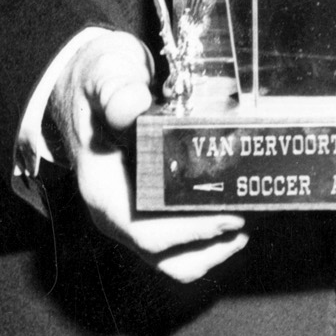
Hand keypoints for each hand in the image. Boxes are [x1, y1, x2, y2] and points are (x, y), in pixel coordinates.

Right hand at [48, 30, 247, 283]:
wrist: (85, 87)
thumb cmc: (95, 83)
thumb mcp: (101, 76)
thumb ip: (115, 90)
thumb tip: (133, 105)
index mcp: (102, 189)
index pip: (143, 230)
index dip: (189, 232)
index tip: (228, 216)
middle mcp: (115, 214)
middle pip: (165, 255)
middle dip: (211, 242)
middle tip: (251, 215)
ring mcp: (132, 218)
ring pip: (175, 260)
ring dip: (214, 249)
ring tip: (249, 221)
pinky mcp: (149, 214)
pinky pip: (180, 246)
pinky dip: (209, 239)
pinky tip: (235, 215)